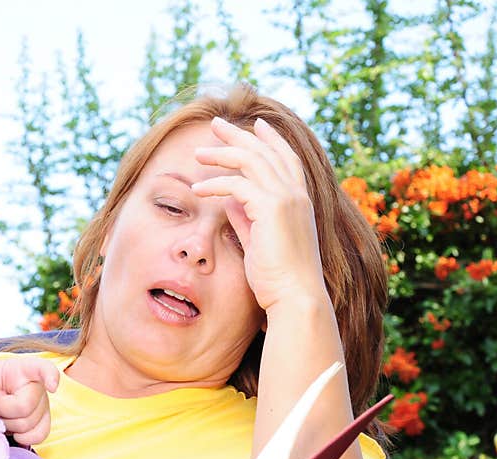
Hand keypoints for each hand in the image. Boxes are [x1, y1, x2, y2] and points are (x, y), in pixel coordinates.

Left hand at [0, 356, 59, 445]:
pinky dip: (23, 437)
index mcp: (24, 369)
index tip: (52, 386)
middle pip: (25, 406)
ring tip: (1, 414)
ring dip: (8, 424)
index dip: (50, 376)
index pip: (43, 368)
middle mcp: (38, 386)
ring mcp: (43, 405)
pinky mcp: (43, 423)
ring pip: (29, 424)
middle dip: (3, 410)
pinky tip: (12, 429)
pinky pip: (39, 435)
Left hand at [191, 115, 329, 312]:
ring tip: (198, 153)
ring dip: (222, 153)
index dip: (270, 139)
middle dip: (239, 134)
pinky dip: (215, 184)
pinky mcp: (271, 208)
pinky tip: (197, 189)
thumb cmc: (278, 278)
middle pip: (265, 151)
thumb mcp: (260, 241)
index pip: (285, 158)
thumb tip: (230, 201)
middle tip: (215, 123)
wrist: (295, 297)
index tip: (255, 124)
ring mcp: (286, 198)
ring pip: (250, 161)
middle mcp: (296, 194)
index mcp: (299, 200)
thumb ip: (246, 218)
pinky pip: (236, 185)